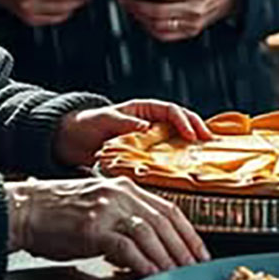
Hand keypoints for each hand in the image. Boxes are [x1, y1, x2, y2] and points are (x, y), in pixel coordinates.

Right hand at [6, 175, 208, 274]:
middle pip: (164, 221)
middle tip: (193, 267)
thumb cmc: (58, 214)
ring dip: (167, 257)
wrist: (25, 210)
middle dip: (183, 247)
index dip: (187, 232)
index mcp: (125, 187)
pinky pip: (127, 247)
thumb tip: (148, 249)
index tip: (198, 251)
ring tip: (176, 274)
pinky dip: (142, 262)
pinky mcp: (93, 228)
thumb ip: (125, 222)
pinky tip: (150, 273)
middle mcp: (120, 193)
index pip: (167, 209)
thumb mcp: (99, 208)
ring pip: (150, 234)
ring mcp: (107, 209)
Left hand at [54, 98, 211, 165]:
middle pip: (181, 122)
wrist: (69, 141)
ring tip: (206, 155)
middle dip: (197, 129)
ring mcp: (149, 139)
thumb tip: (146, 128)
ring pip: (177, 139)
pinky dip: (177, 161)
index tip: (191, 135)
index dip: (184, 121)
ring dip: (191, 145)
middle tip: (209, 142)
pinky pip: (165, 156)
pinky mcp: (144, 156)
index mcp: (143, 109)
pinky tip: (186, 170)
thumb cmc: (86, 125)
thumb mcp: (103, 120)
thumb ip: (124, 122)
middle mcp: (150, 122)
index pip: (171, 111)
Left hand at [118, 0, 240, 42]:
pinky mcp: (189, 32)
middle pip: (158, 11)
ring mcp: (192, 23)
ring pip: (158, 25)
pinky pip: (164, 35)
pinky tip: (140, 18)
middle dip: (136, 5)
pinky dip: (148, 28)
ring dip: (139, 17)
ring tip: (128, 6)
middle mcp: (195, 9)